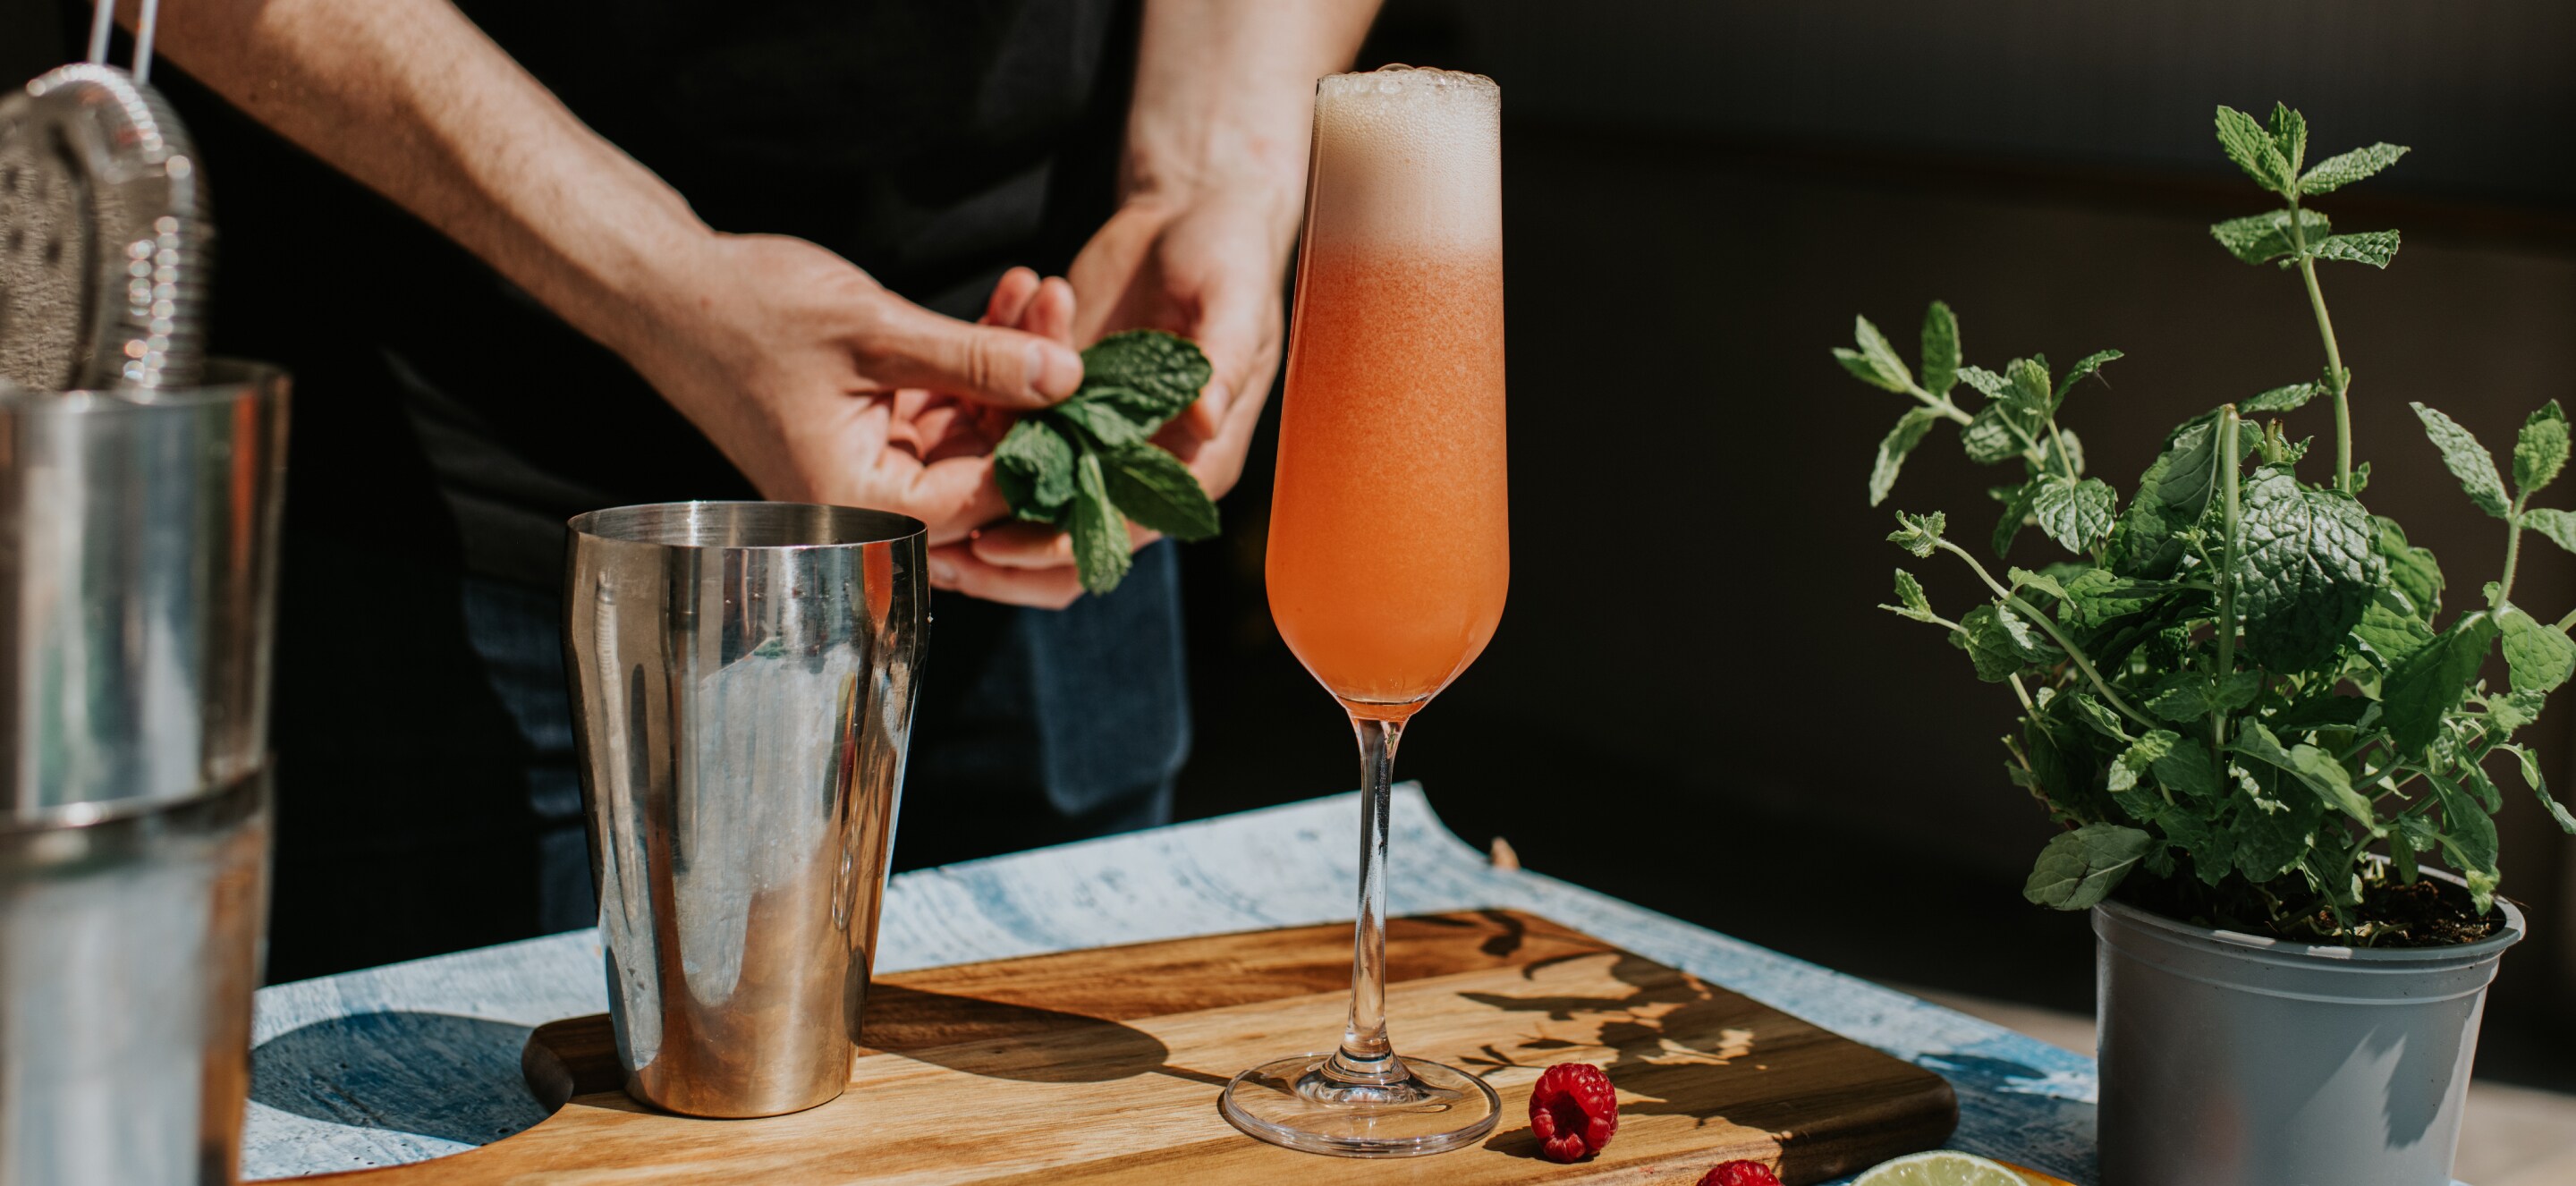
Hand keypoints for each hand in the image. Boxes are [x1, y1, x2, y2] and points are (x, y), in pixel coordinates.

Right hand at [616, 234, 1091, 604]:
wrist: (666, 290)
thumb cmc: (750, 311)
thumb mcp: (877, 331)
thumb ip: (977, 361)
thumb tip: (1069, 378)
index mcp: (862, 508)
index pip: (993, 497)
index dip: (1054, 437)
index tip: (1099, 374)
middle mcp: (868, 509)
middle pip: (991, 470)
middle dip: (1037, 393)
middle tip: (1068, 312)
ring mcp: (872, 474)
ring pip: (974, 434)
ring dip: (1012, 366)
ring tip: (1043, 290)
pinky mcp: (872, 437)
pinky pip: (946, 411)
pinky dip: (975, 363)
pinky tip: (1011, 299)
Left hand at [967, 188, 1293, 573]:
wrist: (1194, 207)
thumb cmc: (1231, 257)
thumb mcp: (1235, 305)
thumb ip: (1221, 364)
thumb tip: (1204, 421)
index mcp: (1196, 460)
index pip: (1123, 529)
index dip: (1060, 546)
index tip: (995, 546)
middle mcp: (1143, 459)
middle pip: (1066, 533)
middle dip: (999, 547)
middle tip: (931, 549)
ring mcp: (1097, 429)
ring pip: (1027, 481)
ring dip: (974, 475)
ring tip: (910, 472)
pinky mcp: (1061, 393)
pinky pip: (1011, 416)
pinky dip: (980, 404)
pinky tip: (937, 393)